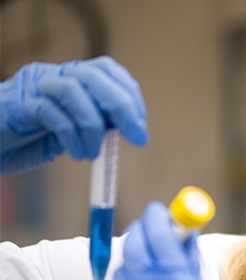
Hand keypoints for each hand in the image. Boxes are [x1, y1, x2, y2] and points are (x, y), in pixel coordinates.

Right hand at [0, 56, 147, 174]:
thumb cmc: (28, 141)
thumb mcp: (71, 134)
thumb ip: (96, 127)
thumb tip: (129, 131)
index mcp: (69, 79)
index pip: (106, 71)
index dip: (129, 95)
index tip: (139, 126)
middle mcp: (52, 76)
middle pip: (94, 74)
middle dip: (122, 106)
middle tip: (136, 137)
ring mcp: (33, 86)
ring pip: (73, 89)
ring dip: (93, 126)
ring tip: (93, 153)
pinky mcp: (16, 103)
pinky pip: (50, 112)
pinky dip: (70, 135)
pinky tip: (75, 153)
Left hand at [103, 202, 239, 279]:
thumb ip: (190, 267)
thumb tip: (185, 233)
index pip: (160, 236)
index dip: (159, 217)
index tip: (160, 210)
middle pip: (133, 247)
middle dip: (143, 232)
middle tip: (153, 230)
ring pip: (120, 271)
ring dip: (134, 261)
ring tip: (151, 271)